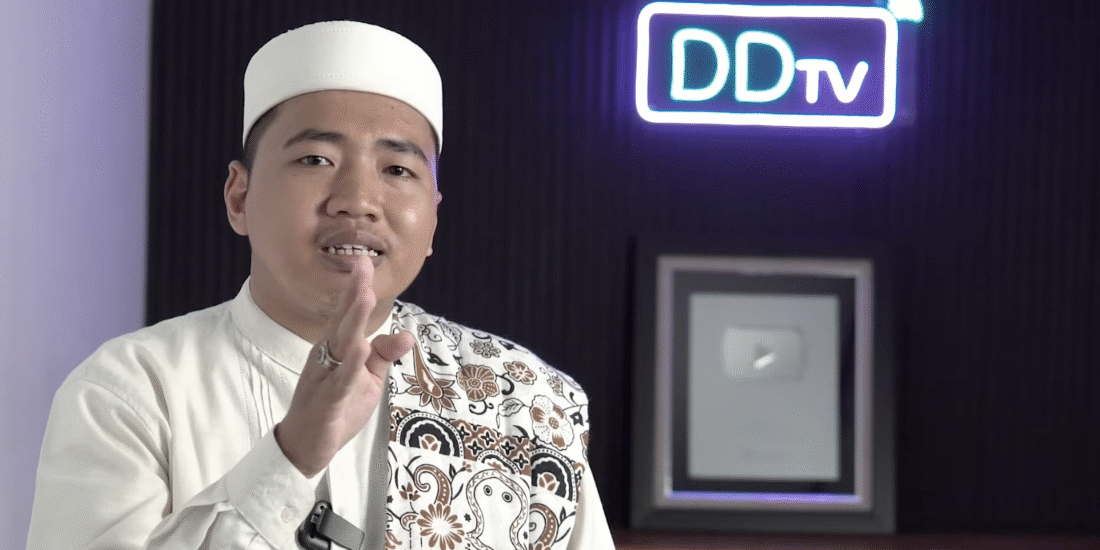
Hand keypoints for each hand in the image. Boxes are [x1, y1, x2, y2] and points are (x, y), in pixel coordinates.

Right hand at [274, 261, 414, 477]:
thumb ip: (383, 356)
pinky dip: (349, 365)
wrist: (305, 447)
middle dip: (354, 293)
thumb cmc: (336, 408)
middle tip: (362, 265)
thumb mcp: (367, 379)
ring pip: (340, 346)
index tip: (364, 262)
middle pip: (343, 321)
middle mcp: (326, 357)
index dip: (356, 289)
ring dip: (353, 320)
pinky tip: (359, 349)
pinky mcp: (326, 402)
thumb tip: (407, 335)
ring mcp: (324, 378)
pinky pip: (339, 381)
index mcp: (335, 349)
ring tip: (364, 296)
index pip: (347, 315)